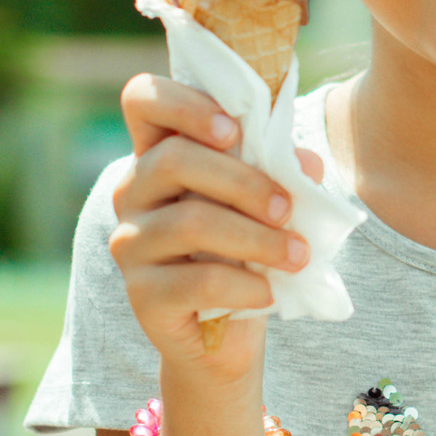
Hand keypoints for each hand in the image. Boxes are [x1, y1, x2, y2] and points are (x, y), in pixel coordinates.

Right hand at [111, 73, 322, 387]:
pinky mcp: (141, 294)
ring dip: (257, 239)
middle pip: (174, 160)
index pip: (143, 99)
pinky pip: (197, 281)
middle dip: (244, 182)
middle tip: (287, 208)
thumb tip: (304, 162)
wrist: (225, 336)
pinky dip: (244, 285)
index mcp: (160, 152)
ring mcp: (130, 242)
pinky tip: (268, 293)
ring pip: (190, 223)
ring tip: (297, 256)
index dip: (183, 103)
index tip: (233, 128)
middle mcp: (133, 190)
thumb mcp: (268, 203)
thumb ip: (282, 171)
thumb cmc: (247, 252)